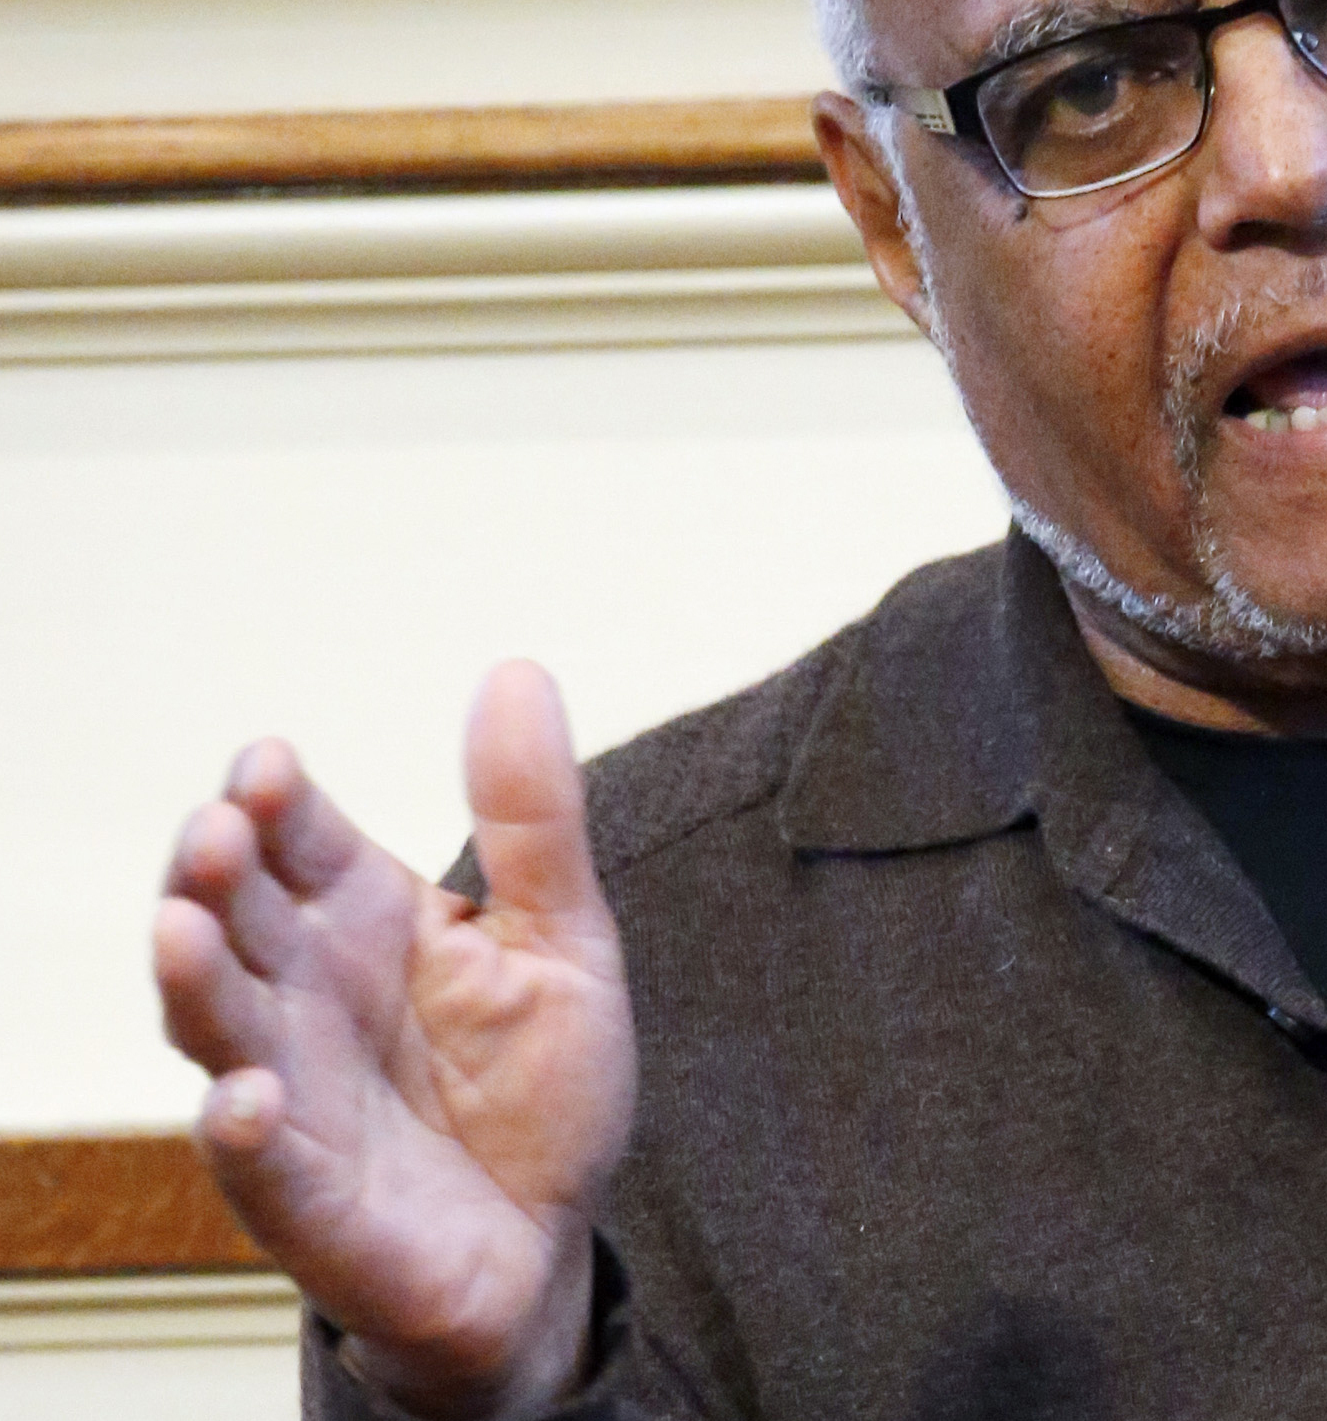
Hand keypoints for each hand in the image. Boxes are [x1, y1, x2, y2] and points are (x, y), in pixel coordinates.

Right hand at [151, 663, 636, 1420]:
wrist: (549, 1236)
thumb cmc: (537, 1084)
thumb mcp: (563, 936)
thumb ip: (533, 818)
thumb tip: (516, 670)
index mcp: (364, 919)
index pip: (299, 840)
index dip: (275, 801)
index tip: (272, 764)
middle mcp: (306, 994)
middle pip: (236, 918)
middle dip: (215, 873)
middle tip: (218, 830)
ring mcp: (294, 1092)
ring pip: (217, 1025)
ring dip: (194, 977)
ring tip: (184, 927)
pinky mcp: (306, 1195)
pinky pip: (259, 1162)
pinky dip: (245, 1129)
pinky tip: (247, 1096)